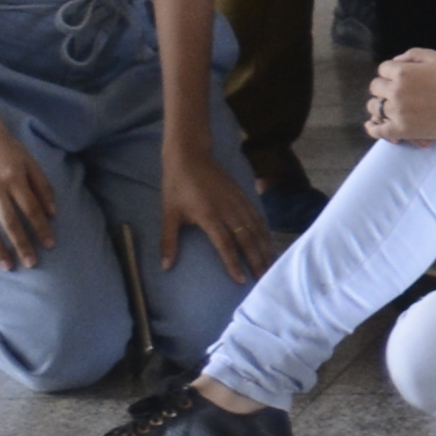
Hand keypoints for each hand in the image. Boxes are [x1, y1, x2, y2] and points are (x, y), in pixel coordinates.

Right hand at [0, 115, 58, 271]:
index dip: (41, 228)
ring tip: (7, 265)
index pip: (31, 209)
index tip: (50, 245)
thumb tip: (53, 213)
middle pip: (10, 222)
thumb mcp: (30, 162)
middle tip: (31, 263)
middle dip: (21, 245)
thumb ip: (42, 187)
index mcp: (15, 179)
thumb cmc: (8, 149)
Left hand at [166, 141, 276, 282]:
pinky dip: (264, 231)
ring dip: (264, 247)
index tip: (242, 281)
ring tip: (270, 265)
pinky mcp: (243, 195)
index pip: (225, 245)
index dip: (234, 263)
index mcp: (209, 215)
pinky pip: (257, 216)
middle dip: (256, 260)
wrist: (190, 155)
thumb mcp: (169, 214)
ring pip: (256, 228)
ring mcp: (238, 201)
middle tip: (264, 278)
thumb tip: (165, 267)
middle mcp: (228, 210)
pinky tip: (267, 242)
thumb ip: (169, 241)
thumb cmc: (177, 185)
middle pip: (247, 239)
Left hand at [363, 47, 435, 146]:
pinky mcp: (401, 130)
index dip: (390, 72)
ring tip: (387, 107)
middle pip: (376, 87)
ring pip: (374, 107)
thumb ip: (412, 55)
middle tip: (394, 92)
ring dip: (378, 105)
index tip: (398, 77)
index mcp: (403, 72)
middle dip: (383, 87)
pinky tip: (372, 125)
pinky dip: (373, 127)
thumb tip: (395, 61)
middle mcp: (396, 91)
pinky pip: (378, 130)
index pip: (383, 69)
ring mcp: (397, 112)